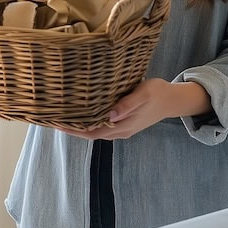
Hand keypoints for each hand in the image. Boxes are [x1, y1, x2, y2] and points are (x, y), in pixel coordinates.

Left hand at [58, 78, 173, 139]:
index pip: (93, 132)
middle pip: (92, 134)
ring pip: (97, 131)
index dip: (75, 130)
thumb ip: (127, 104)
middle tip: (54, 119)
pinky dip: (91, 122)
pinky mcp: (125, 123)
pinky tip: (84, 113)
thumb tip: (110, 115)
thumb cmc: (157, 93)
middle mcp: (121, 130)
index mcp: (124, 125)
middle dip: (73, 129)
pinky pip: (103, 126)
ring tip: (65, 116)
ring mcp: (123, 128)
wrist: (172, 100)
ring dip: (81, 126)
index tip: (58, 124)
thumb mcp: (143, 94)